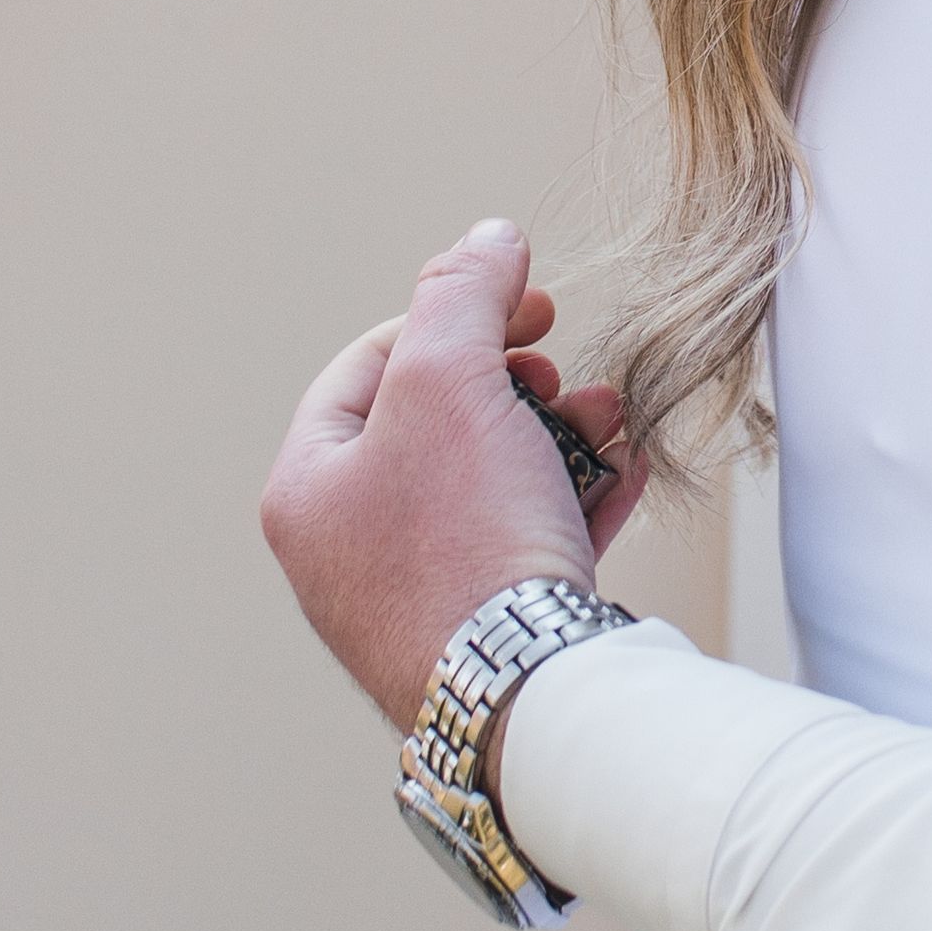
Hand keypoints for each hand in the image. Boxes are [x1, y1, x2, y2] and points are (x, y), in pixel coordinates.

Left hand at [260, 220, 649, 725]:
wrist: (526, 693)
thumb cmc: (463, 537)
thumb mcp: (450, 379)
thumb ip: (463, 293)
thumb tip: (488, 238)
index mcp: (308, 488)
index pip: (372, 364)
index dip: (454, 317)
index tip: (531, 305)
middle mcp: (345, 550)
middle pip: (436, 425)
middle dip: (517, 385)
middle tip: (561, 375)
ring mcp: (413, 600)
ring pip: (488, 484)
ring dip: (556, 437)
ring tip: (609, 420)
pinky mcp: (480, 636)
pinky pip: (522, 546)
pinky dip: (571, 501)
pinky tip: (622, 473)